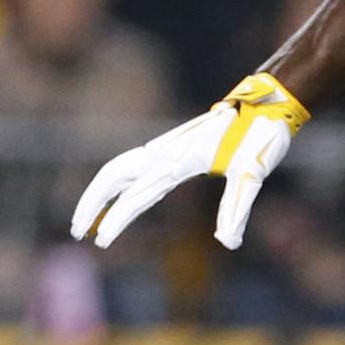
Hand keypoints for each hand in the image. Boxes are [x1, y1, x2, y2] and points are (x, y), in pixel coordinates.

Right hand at [71, 73, 308, 250]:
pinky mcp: (172, 150)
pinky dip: (114, 185)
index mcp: (179, 159)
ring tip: (85, 221)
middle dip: (91, 203)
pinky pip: (132, 167)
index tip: (102, 242)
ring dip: (97, 193)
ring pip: (118, 170)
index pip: (136, 193)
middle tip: (77, 232)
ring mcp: (166, 149)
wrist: (267, 102)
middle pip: (113, 176)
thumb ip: (237, 208)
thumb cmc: (261, 135)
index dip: (117, 219)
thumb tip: (228, 243)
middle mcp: (166, 152)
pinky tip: (114, 200)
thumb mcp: (253, 174)